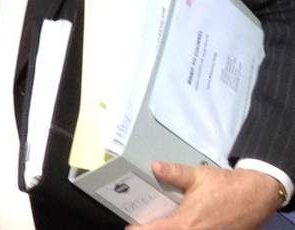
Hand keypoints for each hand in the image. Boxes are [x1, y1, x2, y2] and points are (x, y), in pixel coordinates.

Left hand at [126, 161, 278, 229]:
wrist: (258, 195)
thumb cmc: (227, 186)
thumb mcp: (198, 175)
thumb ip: (174, 172)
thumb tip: (155, 166)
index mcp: (186, 222)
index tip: (131, 227)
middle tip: (143, 223)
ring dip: (169, 229)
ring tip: (159, 222)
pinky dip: (185, 229)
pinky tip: (179, 223)